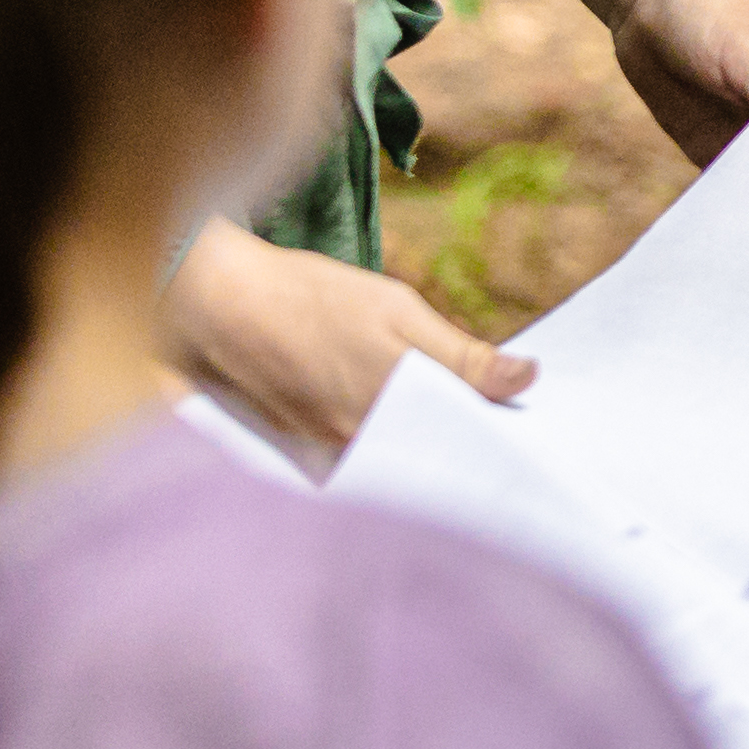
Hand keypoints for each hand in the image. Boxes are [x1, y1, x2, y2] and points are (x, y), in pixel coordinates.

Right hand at [166, 224, 530, 462]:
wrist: (220, 303)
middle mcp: (359, 445)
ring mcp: (329, 448)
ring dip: (429, 428)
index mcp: (390, 413)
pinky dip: (389, 425)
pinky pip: (364, 443)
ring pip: (400, 447)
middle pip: (433, 450)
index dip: (496, 426)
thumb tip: (528, 379)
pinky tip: (400, 397)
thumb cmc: (312, 298)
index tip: (527, 411)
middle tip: (501, 402)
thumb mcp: (398, 310)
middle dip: (467, 430)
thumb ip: (463, 356)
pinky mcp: (306, 443)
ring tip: (459, 400)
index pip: (462, 440)